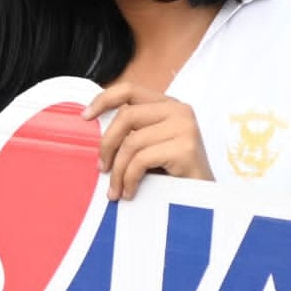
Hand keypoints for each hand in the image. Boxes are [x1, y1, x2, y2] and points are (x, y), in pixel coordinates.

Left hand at [82, 83, 212, 200]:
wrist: (205, 201)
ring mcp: (184, 127)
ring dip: (117, 170)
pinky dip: (129, 179)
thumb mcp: (151, 146)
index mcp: (168, 105)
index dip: (104, 99)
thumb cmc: (173, 175)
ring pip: (132, 142)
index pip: (129, 89)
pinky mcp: (185, 148)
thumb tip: (95, 130)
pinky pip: (141, 160)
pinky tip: (130, 192)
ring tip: (116, 190)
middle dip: (107, 144)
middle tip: (101, 169)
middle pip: (126, 116)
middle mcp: (179, 110)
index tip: (85, 116)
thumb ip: (133, 132)